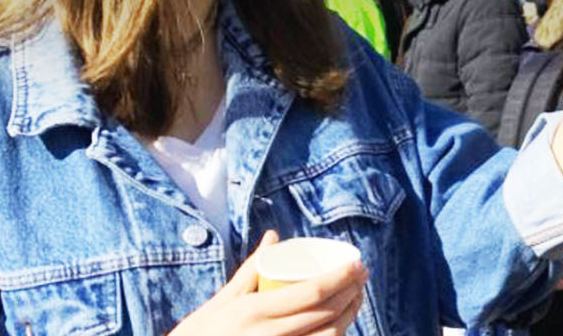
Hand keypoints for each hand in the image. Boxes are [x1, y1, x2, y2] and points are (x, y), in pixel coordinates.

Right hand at [170, 231, 367, 335]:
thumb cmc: (200, 334)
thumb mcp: (222, 301)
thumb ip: (251, 270)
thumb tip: (274, 237)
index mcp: (254, 311)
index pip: (312, 292)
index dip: (342, 277)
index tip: (358, 264)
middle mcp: (268, 335)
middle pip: (327, 313)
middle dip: (352, 292)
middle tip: (362, 276)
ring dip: (350, 316)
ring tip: (356, 298)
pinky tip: (341, 325)